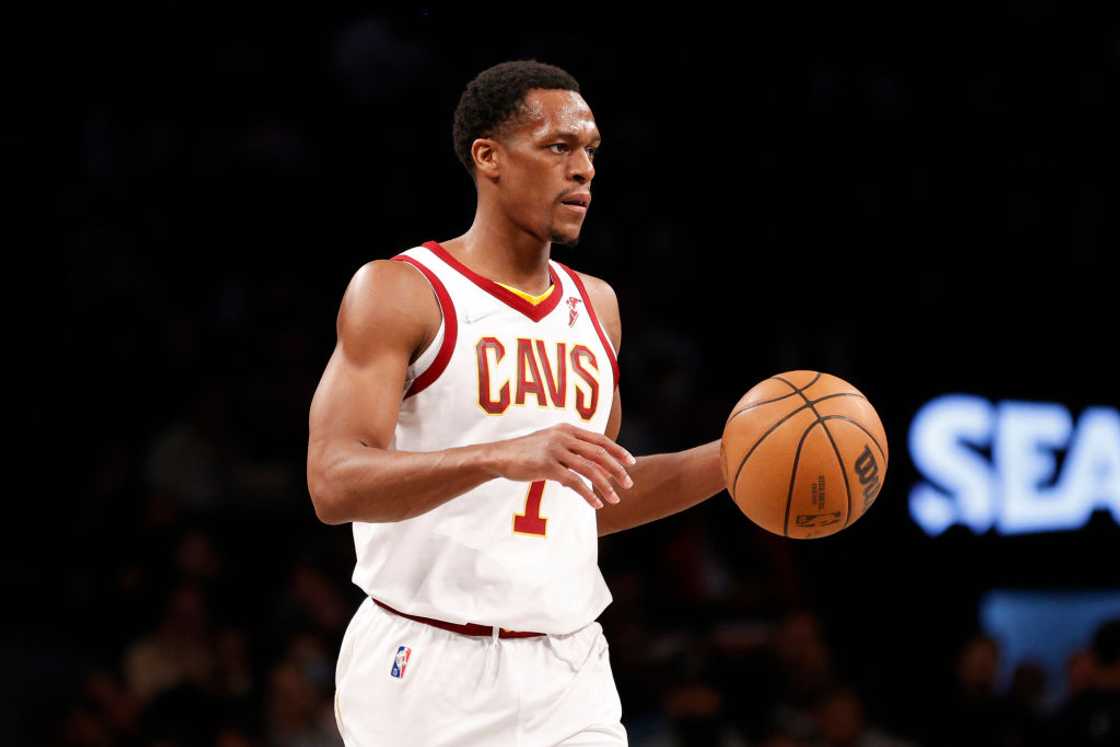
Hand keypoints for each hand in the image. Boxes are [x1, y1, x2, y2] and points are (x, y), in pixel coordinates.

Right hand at [487, 423, 635, 508]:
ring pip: (589, 469)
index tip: (631, 463)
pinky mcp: (546, 465)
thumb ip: (571, 449)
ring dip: (605, 485)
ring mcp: (555, 450)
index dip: (617, 451)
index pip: (600, 439)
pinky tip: (596, 504)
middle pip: (598, 453)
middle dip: (616, 469)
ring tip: (615, 498)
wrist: (499, 456)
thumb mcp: (551, 443)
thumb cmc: (526, 452)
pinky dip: (588, 494)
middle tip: (628, 483)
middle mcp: (563, 436)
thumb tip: (594, 466)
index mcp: (567, 429)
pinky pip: (573, 482)